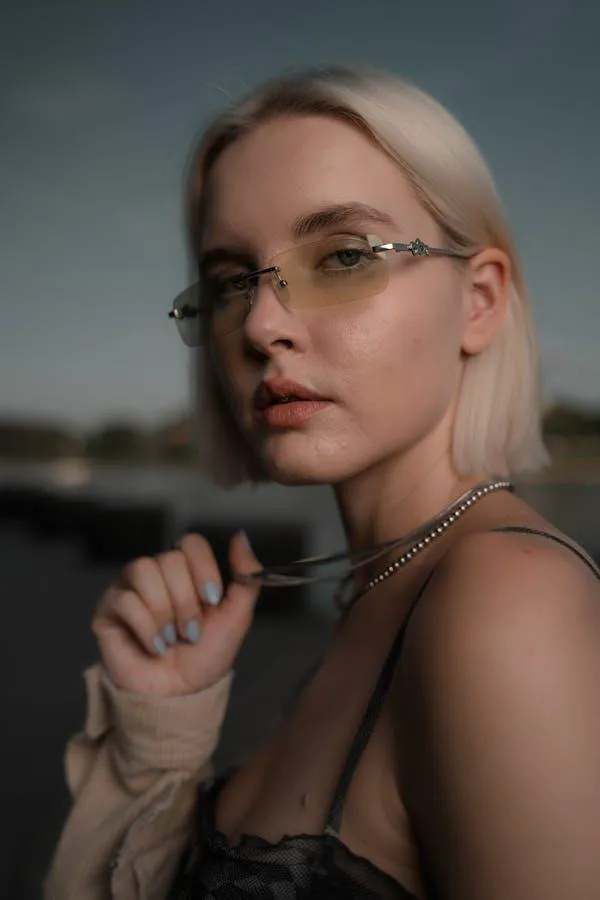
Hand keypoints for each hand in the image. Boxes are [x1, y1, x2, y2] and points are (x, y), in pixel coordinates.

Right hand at [91, 531, 260, 696]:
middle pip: (169, 559)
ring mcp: (129, 588)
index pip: (191, 543)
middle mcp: (156, 573)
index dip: (203, 569)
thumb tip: (240, 537)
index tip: (212, 600)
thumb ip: (246, 577)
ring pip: (144, 570)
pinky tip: (154, 647)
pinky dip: (146, 628)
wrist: (180, 696)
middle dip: (186, 601)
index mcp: (186, 571)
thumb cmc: (205, 657)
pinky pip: (125, 600)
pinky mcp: (108, 609)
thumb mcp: (236, 616)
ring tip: (171, 638)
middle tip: (190, 631)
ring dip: (165, 611)